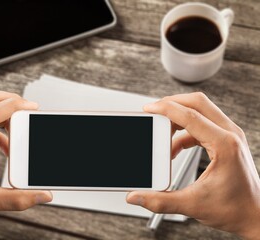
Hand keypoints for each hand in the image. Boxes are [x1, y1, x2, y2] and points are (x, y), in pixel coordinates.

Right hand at [127, 92, 259, 238]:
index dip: (165, 109)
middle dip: (172, 103)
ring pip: (201, 110)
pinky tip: (175, 147)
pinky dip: (185, 130)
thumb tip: (136, 196)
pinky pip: (203, 124)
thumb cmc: (235, 210)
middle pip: (197, 103)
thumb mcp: (192, 205)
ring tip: (162, 132)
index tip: (149, 109)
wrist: (256, 216)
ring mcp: (230, 136)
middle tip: (153, 112)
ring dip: (178, 116)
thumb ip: (160, 201)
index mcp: (224, 145)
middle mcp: (230, 135)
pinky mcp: (227, 141)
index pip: (190, 116)